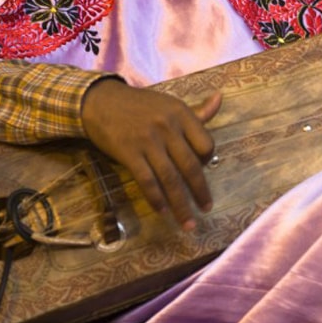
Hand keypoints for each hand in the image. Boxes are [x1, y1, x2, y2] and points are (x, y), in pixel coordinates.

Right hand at [80, 78, 222, 229]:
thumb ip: (197, 111)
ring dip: (180, 204)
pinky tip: (162, 211)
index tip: (205, 172)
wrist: (101, 101)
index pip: (206, 144)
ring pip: (170, 178)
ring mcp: (148, 141)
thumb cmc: (140, 105)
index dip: (208, 161)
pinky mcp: (129, 153)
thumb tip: (220, 99)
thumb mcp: (170, 104)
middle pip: (190, 166)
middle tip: (206, 209)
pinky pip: (147, 181)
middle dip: (200, 192)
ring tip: (187, 222)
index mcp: (181, 114)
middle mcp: (167, 128)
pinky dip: (156, 199)